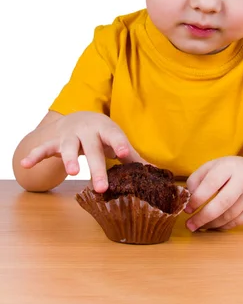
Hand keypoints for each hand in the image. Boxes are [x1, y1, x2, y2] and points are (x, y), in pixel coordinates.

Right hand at [20, 111, 146, 192]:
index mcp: (107, 129)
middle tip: (102, 187)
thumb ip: (132, 156)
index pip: (115, 136)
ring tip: (73, 172)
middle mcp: (88, 130)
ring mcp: (70, 135)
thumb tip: (155, 172)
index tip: (126, 154)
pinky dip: (35, 155)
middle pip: (93, 149)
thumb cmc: (102, 134)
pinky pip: (43, 148)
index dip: (121, 145)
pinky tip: (25, 163)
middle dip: (97, 167)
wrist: (78, 117)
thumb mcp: (116, 140)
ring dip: (70, 159)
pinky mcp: (54, 140)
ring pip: (68, 147)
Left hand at [185, 156, 242, 230]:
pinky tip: (214, 225)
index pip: (211, 183)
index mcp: (229, 166)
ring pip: (230, 215)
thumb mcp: (212, 167)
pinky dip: (223, 226)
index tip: (187, 209)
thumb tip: (188, 199)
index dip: (197, 199)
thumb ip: (196, 179)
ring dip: (212, 224)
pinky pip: (238, 221)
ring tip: (200, 226)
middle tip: (190, 225)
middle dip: (203, 217)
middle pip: (223, 202)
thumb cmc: (228, 171)